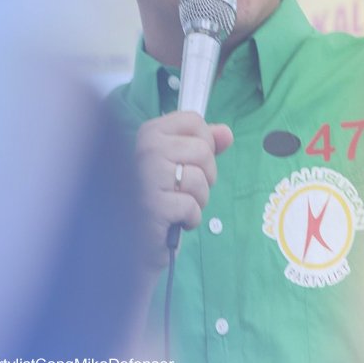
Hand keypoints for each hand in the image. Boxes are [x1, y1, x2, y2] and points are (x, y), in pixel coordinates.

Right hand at [135, 111, 233, 270]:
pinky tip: (174, 220)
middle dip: (205, 176)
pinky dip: (190, 218)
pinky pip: (192, 206)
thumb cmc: (162, 198)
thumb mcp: (183, 164)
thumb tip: (227, 133)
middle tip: (184, 189)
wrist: (137, 242)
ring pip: (200, 179)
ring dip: (198, 199)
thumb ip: (204, 144)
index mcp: (150, 133)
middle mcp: (146, 148)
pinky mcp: (152, 205)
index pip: (194, 121)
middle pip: (203, 150)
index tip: (190, 161)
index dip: (204, 143)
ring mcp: (147, 176)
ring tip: (178, 205)